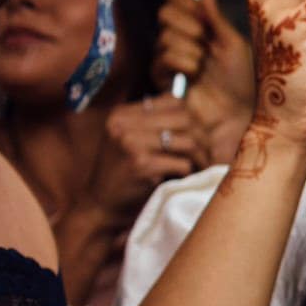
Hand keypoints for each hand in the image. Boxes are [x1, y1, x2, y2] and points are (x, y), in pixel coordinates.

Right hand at [78, 95, 211, 223]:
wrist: (100, 204)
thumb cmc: (122, 172)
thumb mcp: (129, 139)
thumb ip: (153, 123)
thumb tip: (194, 112)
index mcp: (121, 114)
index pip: (173, 101)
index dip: (191, 118)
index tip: (194, 134)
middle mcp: (123, 124)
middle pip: (185, 119)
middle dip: (202, 138)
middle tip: (205, 154)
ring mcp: (130, 143)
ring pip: (188, 141)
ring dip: (200, 158)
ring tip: (198, 167)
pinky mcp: (140, 164)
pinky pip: (183, 164)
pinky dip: (188, 173)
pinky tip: (180, 178)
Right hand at [155, 0, 254, 148]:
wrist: (239, 112)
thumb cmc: (243, 80)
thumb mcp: (233, 44)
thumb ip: (215, 16)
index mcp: (200, 25)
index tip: (198, 7)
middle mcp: (182, 37)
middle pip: (165, 12)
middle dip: (187, 23)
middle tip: (205, 38)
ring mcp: (170, 57)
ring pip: (165, 36)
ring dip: (188, 48)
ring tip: (204, 64)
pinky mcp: (162, 77)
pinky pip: (162, 57)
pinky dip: (180, 61)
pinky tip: (194, 72)